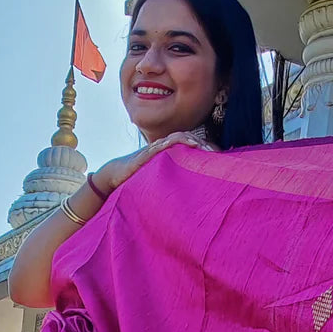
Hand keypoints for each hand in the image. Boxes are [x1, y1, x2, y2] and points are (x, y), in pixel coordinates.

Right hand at [92, 128, 214, 196]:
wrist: (114, 175)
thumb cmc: (137, 177)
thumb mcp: (158, 178)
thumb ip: (172, 178)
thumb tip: (190, 193)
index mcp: (168, 152)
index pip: (190, 144)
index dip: (203, 147)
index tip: (218, 156)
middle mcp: (163, 147)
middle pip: (187, 138)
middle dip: (202, 144)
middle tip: (216, 153)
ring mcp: (155, 148)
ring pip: (177, 138)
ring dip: (191, 141)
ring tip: (203, 147)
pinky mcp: (146, 154)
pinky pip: (162, 145)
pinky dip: (173, 142)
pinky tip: (183, 143)